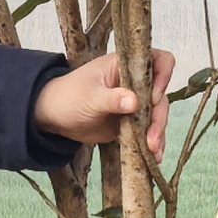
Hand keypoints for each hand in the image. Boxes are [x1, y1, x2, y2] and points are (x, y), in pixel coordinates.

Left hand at [33, 48, 174, 152]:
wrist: (54, 117)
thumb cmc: (69, 96)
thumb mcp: (90, 97)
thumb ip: (112, 99)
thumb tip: (134, 102)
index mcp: (126, 66)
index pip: (158, 61)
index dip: (163, 76)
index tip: (154, 97)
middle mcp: (135, 83)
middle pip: (160, 96)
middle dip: (159, 118)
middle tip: (151, 138)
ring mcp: (135, 104)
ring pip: (157, 116)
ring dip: (158, 133)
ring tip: (153, 151)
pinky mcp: (131, 123)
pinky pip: (148, 132)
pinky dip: (152, 144)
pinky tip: (153, 157)